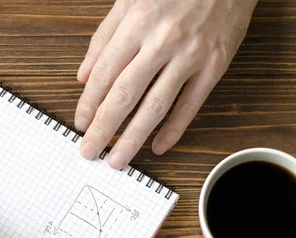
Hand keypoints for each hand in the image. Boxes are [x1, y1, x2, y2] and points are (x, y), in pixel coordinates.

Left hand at [75, 0, 257, 168]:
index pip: (105, 73)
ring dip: (134, 137)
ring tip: (118, 158)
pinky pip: (191, 105)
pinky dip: (174, 129)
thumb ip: (105, 37)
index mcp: (137, 21)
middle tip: (90, 151)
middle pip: (126, 95)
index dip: (89, 103)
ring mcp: (190, 55)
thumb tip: (84, 74)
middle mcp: (162, 40)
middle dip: (104, 128)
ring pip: (156, 105)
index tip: (81, 124)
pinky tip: (159, 146)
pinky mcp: (214, 66)